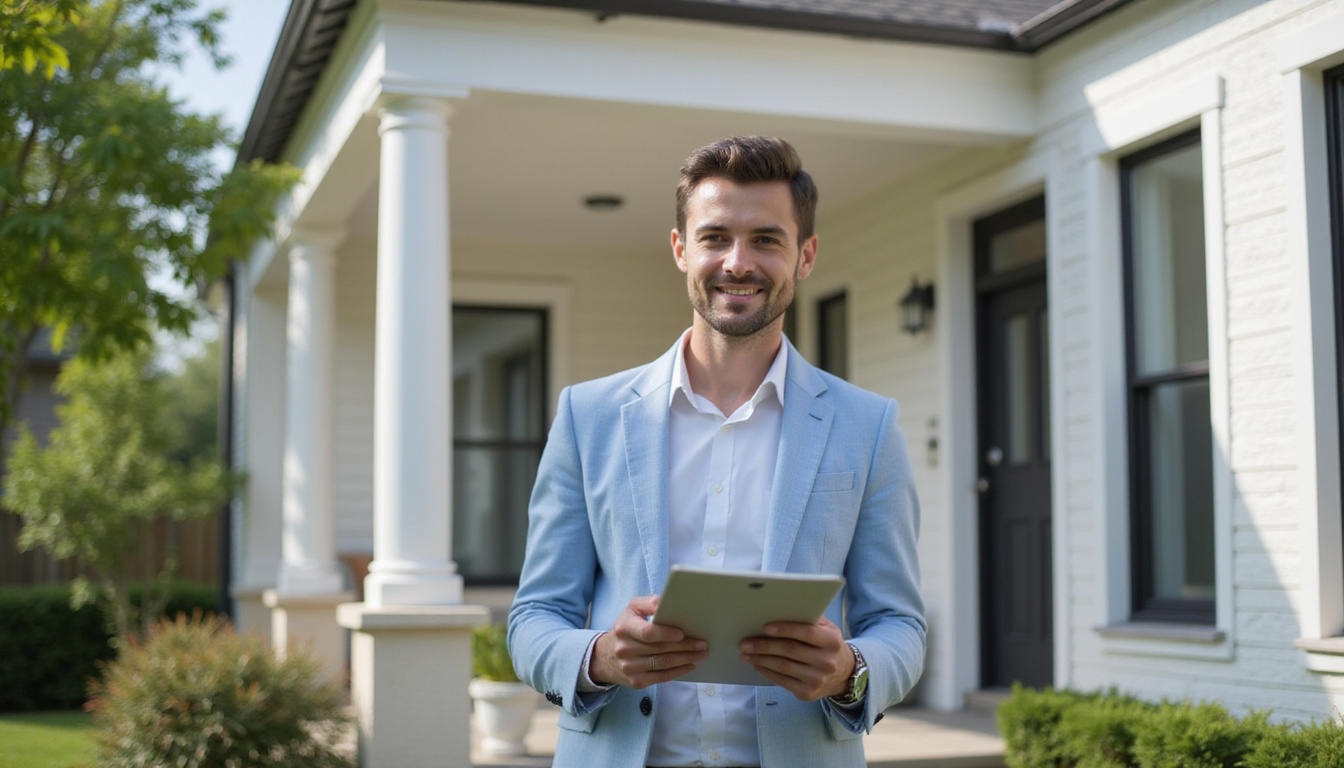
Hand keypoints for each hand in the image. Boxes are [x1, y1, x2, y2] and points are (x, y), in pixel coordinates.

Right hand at [589, 596, 709, 689]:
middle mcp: (625, 649)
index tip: (682, 633)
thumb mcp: (631, 610)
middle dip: (685, 646)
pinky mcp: (636, 681)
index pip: (647, 633)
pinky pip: (661, 677)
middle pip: (660, 649)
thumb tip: (665, 601)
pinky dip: (678, 672)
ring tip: (701, 654)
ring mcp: (629, 667)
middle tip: (703, 644)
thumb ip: (648, 603)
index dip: (666, 634)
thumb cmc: (625, 628)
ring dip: (685, 659)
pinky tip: (690, 665)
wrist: (605, 656)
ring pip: (663, 664)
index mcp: (624, 628)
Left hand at [738, 616, 853, 700]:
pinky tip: (756, 664)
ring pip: (783, 667)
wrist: (843, 674)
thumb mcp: (827, 629)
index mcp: (832, 641)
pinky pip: (782, 681)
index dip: (785, 629)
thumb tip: (778, 609)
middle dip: (764, 646)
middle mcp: (827, 662)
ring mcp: (817, 679)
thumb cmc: (827, 645)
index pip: (807, 633)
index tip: (765, 627)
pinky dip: (766, 671)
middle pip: (790, 651)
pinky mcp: (807, 693)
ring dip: (760, 659)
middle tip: (745, 643)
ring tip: (745, 653)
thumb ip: (809, 619)